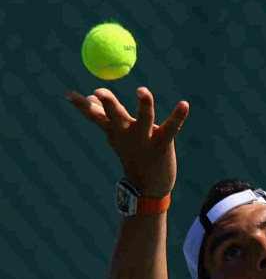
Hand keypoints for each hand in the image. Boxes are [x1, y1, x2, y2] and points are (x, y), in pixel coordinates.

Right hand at [64, 87, 188, 196]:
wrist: (148, 187)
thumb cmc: (132, 155)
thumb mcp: (115, 136)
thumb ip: (105, 116)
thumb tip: (90, 97)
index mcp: (114, 130)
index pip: (94, 115)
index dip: (81, 105)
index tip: (68, 93)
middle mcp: (127, 133)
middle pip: (115, 115)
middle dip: (108, 103)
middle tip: (98, 92)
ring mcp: (145, 139)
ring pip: (144, 118)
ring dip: (144, 104)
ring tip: (142, 91)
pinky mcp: (163, 144)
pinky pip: (172, 128)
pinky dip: (178, 116)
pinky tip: (184, 104)